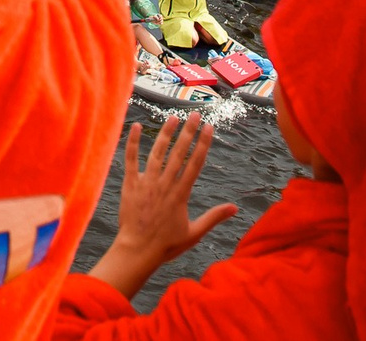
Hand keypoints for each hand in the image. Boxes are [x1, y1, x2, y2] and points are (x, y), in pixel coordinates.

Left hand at [85, 116, 237, 296]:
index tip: (209, 128)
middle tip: (195, 114)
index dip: (203, 144)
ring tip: (173, 117)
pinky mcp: (130, 184)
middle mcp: (164, 184)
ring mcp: (146, 183)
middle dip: (188, 132)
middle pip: (179, 153)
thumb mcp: (195, 233)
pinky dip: (133, 143)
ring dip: (165, 134)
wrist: (137, 251)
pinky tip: (134, 126)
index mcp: (181, 194)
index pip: (195, 164)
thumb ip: (214, 217)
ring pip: (157, 153)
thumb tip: (235, 208)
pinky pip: (130, 160)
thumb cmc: (167, 245)